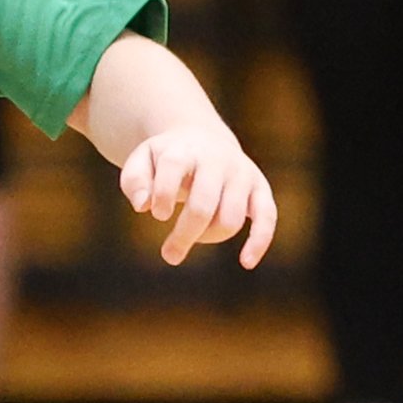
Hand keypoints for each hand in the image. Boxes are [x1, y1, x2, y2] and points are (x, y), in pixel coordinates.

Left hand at [120, 118, 277, 269]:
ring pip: (229, 218)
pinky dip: (259, 239)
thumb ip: (134, 181)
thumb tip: (142, 205)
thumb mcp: (142, 160)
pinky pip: (267, 215)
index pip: (173, 168)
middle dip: (185, 235)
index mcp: (185, 150)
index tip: (156, 214)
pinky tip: (246, 262)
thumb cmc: (167, 159)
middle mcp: (217, 160)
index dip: (163, 194)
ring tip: (193, 236)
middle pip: (202, 205)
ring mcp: (241, 174)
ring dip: (208, 237)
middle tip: (169, 255)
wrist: (203, 140)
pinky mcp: (259, 188)